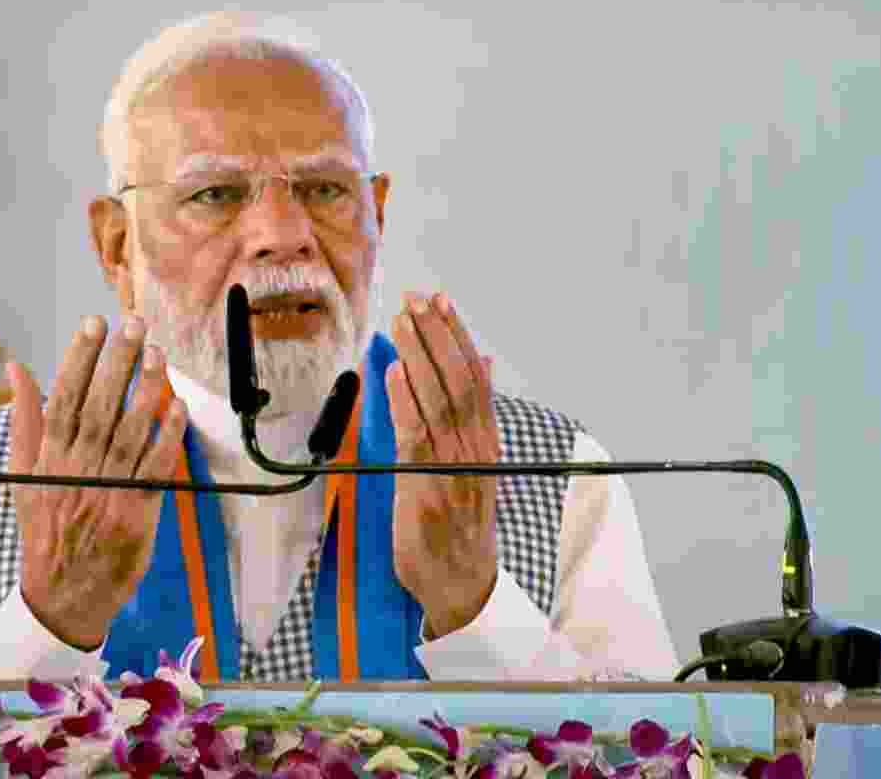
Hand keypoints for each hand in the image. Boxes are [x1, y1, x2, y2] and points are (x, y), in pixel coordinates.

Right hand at [7, 315, 188, 649]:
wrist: (62, 596)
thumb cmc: (44, 531)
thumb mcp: (21, 475)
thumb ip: (23, 419)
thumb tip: (15, 367)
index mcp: (48, 459)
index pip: (64, 397)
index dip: (79, 358)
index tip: (93, 323)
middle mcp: (76, 470)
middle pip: (99, 407)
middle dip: (116, 362)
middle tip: (133, 324)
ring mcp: (107, 492)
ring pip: (129, 433)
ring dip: (145, 390)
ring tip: (157, 355)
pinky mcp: (136, 514)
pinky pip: (155, 469)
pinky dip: (167, 437)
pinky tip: (177, 407)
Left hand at [386, 291, 500, 638]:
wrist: (461, 583)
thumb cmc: (461, 520)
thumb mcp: (478, 461)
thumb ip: (476, 412)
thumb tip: (483, 359)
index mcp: (486, 439)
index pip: (475, 374)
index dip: (458, 334)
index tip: (440, 300)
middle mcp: (475, 448)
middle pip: (458, 378)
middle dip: (436, 334)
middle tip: (415, 297)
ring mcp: (452, 467)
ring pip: (439, 398)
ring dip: (419, 355)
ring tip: (401, 320)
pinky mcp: (424, 485)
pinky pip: (415, 433)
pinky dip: (405, 398)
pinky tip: (394, 370)